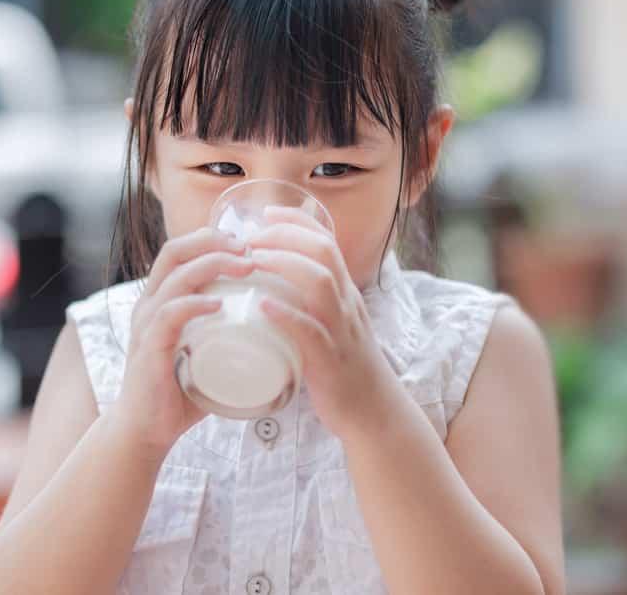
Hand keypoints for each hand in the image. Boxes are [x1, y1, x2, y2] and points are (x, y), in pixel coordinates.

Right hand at [111, 227, 254, 455]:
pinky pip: (168, 316)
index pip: (181, 249)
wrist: (146, 430)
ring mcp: (147, 325)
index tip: (248, 242)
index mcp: (161, 298)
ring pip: (175, 278)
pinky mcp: (149, 350)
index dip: (213, 236)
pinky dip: (194, 305)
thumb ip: (231, 333)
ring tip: (245, 267)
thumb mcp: (207, 349)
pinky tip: (218, 304)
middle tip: (250, 249)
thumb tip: (279, 324)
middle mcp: (149, 304)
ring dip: (212, 266)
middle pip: (175, 251)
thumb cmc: (181, 390)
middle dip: (214, 241)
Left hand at [246, 206, 398, 439]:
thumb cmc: (344, 369)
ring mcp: (341, 331)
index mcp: (345, 293)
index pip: (326, 241)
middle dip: (286, 235)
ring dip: (284, 264)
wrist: (374, 413)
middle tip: (251, 236)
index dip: (296, 221)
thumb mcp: (333, 325)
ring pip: (320, 282)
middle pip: (323, 251)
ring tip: (253, 259)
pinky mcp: (331, 360)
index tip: (266, 213)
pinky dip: (286, 314)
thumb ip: (310, 303)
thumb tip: (273, 285)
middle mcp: (347, 305)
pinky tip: (263, 305)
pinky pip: (311, 331)